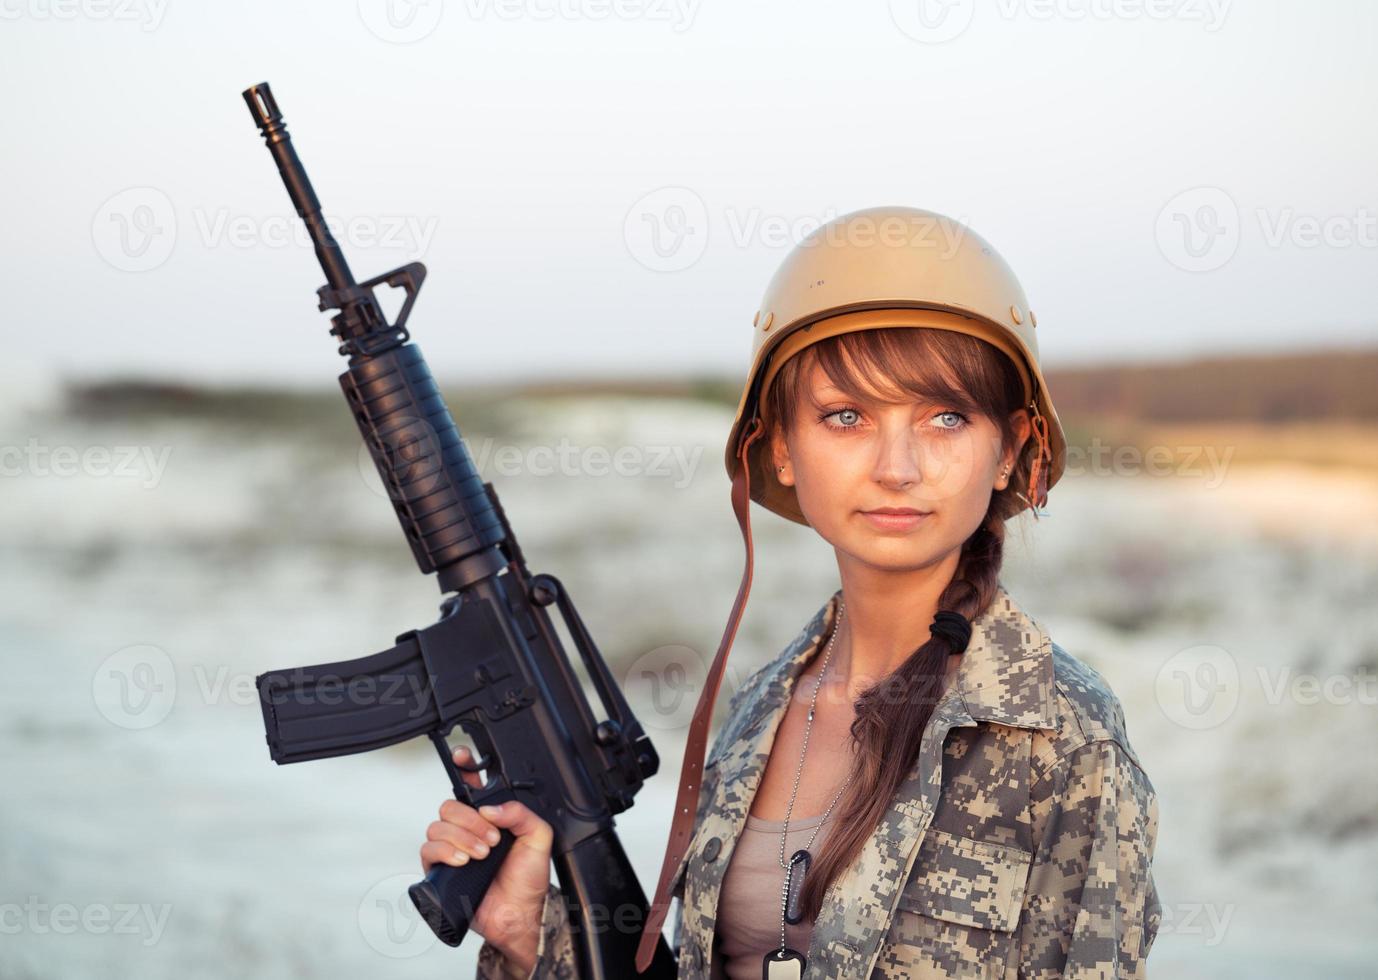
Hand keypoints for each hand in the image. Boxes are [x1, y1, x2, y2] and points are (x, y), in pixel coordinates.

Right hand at [419, 746, 553, 971]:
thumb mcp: (538, 838)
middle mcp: (468, 829)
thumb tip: (491, 808)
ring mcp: (453, 848)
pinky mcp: (440, 869)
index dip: (463, 767)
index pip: (471, 785)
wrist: (520, 915)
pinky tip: (463, 860)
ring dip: (461, 837)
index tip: (462, 756)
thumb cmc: (528, 879)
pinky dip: (445, 851)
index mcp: (491, 816)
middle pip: (449, 805)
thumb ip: (520, 814)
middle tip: (491, 837)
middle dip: (469, 819)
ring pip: (437, 826)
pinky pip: (428, 850)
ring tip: (481, 854)